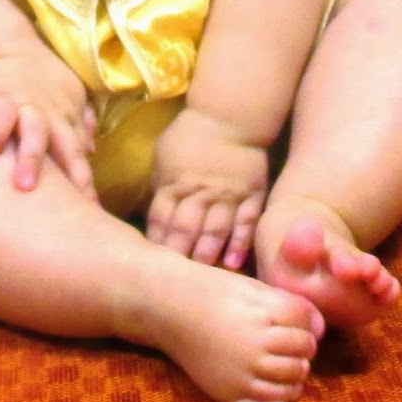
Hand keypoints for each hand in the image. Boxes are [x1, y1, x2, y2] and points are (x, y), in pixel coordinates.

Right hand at [0, 48, 97, 198]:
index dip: (86, 183)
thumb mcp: (66, 97)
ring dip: (31, 157)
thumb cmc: (39, 79)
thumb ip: (80, 123)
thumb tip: (92, 151)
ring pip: (33, 133)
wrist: (6, 46)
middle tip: (71, 210)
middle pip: (63, 147)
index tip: (94, 211)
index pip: (79, 157)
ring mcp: (24, 106)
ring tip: (24, 186)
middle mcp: (49, 117)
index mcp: (66, 120)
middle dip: (69, 177)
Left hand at [146, 106, 268, 268]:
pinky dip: (240, 245)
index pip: (160, 220)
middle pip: (186, 230)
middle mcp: (199, 193)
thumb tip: (152, 219)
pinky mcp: (252, 196)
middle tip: (175, 285)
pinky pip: (246, 224)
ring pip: (215, 231)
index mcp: (173, 183)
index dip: (155, 245)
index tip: (150, 268)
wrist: (228, 116)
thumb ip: (158, 188)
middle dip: (179, 257)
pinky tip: (234, 265)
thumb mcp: (162, 157)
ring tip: (202, 280)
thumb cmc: (189, 137)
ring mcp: (227, 196)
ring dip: (207, 256)